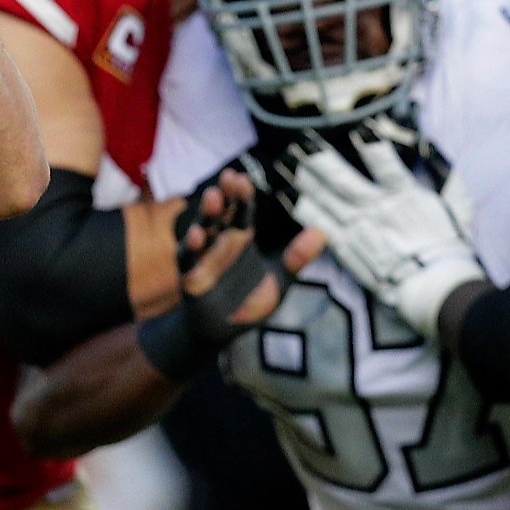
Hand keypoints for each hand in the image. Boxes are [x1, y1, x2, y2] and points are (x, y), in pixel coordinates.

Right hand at [174, 167, 324, 343]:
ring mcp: (203, 257)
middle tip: (229, 178)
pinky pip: (188, 258)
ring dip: (207, 214)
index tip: (242, 178)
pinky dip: (191, 247)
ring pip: (202, 230)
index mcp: (241, 239)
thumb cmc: (248, 302)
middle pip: (221, 214)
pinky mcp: (190, 276)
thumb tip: (322, 232)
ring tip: (213, 198)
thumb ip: (296, 258)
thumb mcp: (278, 281)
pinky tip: (197, 236)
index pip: (242, 211)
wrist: (222, 332)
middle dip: (224, 195)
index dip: (242, 194)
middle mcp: (220, 243)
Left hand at [278, 134, 483, 337]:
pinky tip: (287, 196)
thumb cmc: (449, 246)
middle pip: (343, 180)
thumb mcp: (458, 205)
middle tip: (302, 142)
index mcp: (405, 195)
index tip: (360, 128)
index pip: (384, 162)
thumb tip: (430, 147)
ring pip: (326, 199)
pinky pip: (320, 226)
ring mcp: (359, 229)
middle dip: (321, 160)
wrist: (436, 285)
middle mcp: (377, 209)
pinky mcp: (348, 248)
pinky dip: (303, 210)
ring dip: (305, 180)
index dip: (371, 143)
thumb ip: (445, 174)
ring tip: (286, 163)